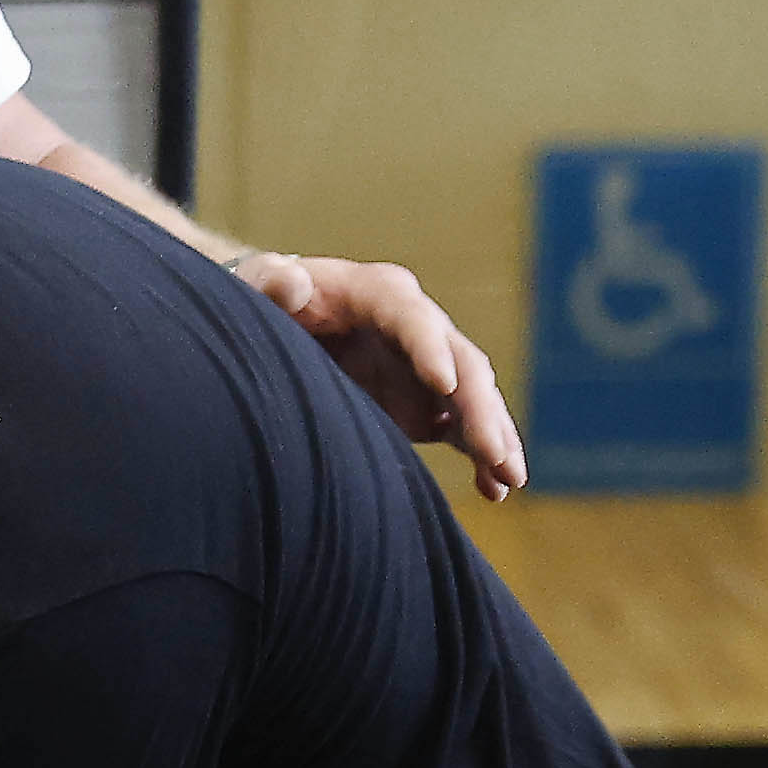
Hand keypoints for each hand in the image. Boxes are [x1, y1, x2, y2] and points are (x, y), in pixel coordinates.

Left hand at [228, 247, 525, 501]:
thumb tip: (288, 277)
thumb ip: (268, 284)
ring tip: (510, 480)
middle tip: (495, 452)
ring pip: (473, 400)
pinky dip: (479, 457)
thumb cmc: (264, 300)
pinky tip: (495, 489)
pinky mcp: (425, 402)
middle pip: (460, 364)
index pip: (413, 319)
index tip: (443, 385)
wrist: (276, 328)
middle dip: (480, 408)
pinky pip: (460, 428)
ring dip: (494, 437)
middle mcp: (417, 326)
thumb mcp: (257, 286)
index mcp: (379, 292)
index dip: (429, 350)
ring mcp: (426, 366)